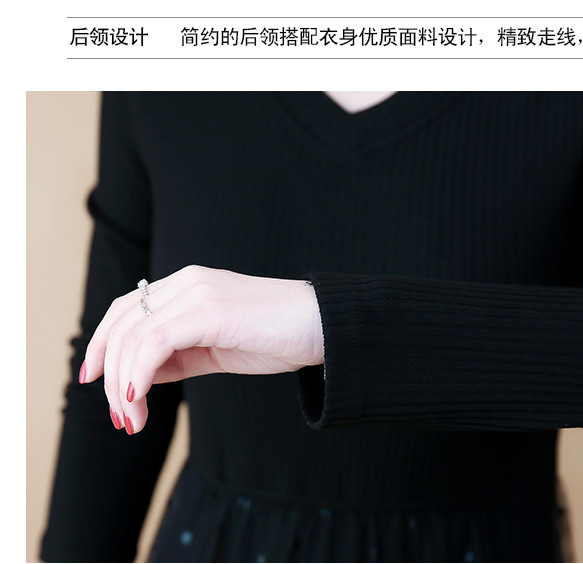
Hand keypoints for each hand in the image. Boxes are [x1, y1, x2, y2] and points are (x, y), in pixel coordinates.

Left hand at [79, 265, 323, 434]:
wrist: (322, 326)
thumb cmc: (276, 337)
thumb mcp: (215, 349)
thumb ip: (177, 357)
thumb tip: (136, 378)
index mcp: (187, 286)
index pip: (126, 310)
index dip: (100, 344)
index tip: (94, 381)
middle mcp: (187, 283)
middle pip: (121, 323)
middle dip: (107, 373)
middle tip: (119, 416)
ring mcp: (198, 294)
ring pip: (133, 336)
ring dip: (122, 385)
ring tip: (133, 420)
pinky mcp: (211, 312)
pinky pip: (155, 344)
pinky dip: (137, 374)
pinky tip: (138, 400)